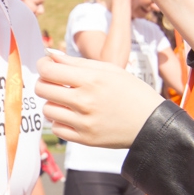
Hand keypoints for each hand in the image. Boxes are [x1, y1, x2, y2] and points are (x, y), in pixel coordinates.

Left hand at [35, 50, 163, 148]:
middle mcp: (85, 101)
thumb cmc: (132, 92)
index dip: (43, 65)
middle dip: (44, 82)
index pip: (48, 70)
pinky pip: (56, 129)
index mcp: (92, 80)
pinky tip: (72, 115)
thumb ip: (77, 62)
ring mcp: (84, 122)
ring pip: (47, 110)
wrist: (151, 123)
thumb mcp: (109, 70)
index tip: (47, 65)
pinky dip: (60, 121)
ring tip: (65, 100)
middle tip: (54, 82)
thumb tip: (50, 55)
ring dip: (52, 103)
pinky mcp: (85, 139)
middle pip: (42, 89)